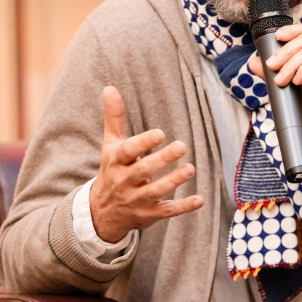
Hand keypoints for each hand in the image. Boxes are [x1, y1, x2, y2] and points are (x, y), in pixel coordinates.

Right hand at [90, 86, 204, 243]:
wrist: (102, 212)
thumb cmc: (112, 170)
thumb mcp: (111, 145)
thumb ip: (114, 117)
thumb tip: (110, 87)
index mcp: (115, 162)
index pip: (127, 151)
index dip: (142, 143)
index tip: (160, 133)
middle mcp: (124, 181)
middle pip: (142, 171)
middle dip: (161, 160)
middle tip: (182, 146)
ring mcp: (136, 200)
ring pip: (155, 191)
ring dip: (173, 181)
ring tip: (190, 168)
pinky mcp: (149, 214)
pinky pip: (167, 211)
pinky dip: (183, 207)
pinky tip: (199, 199)